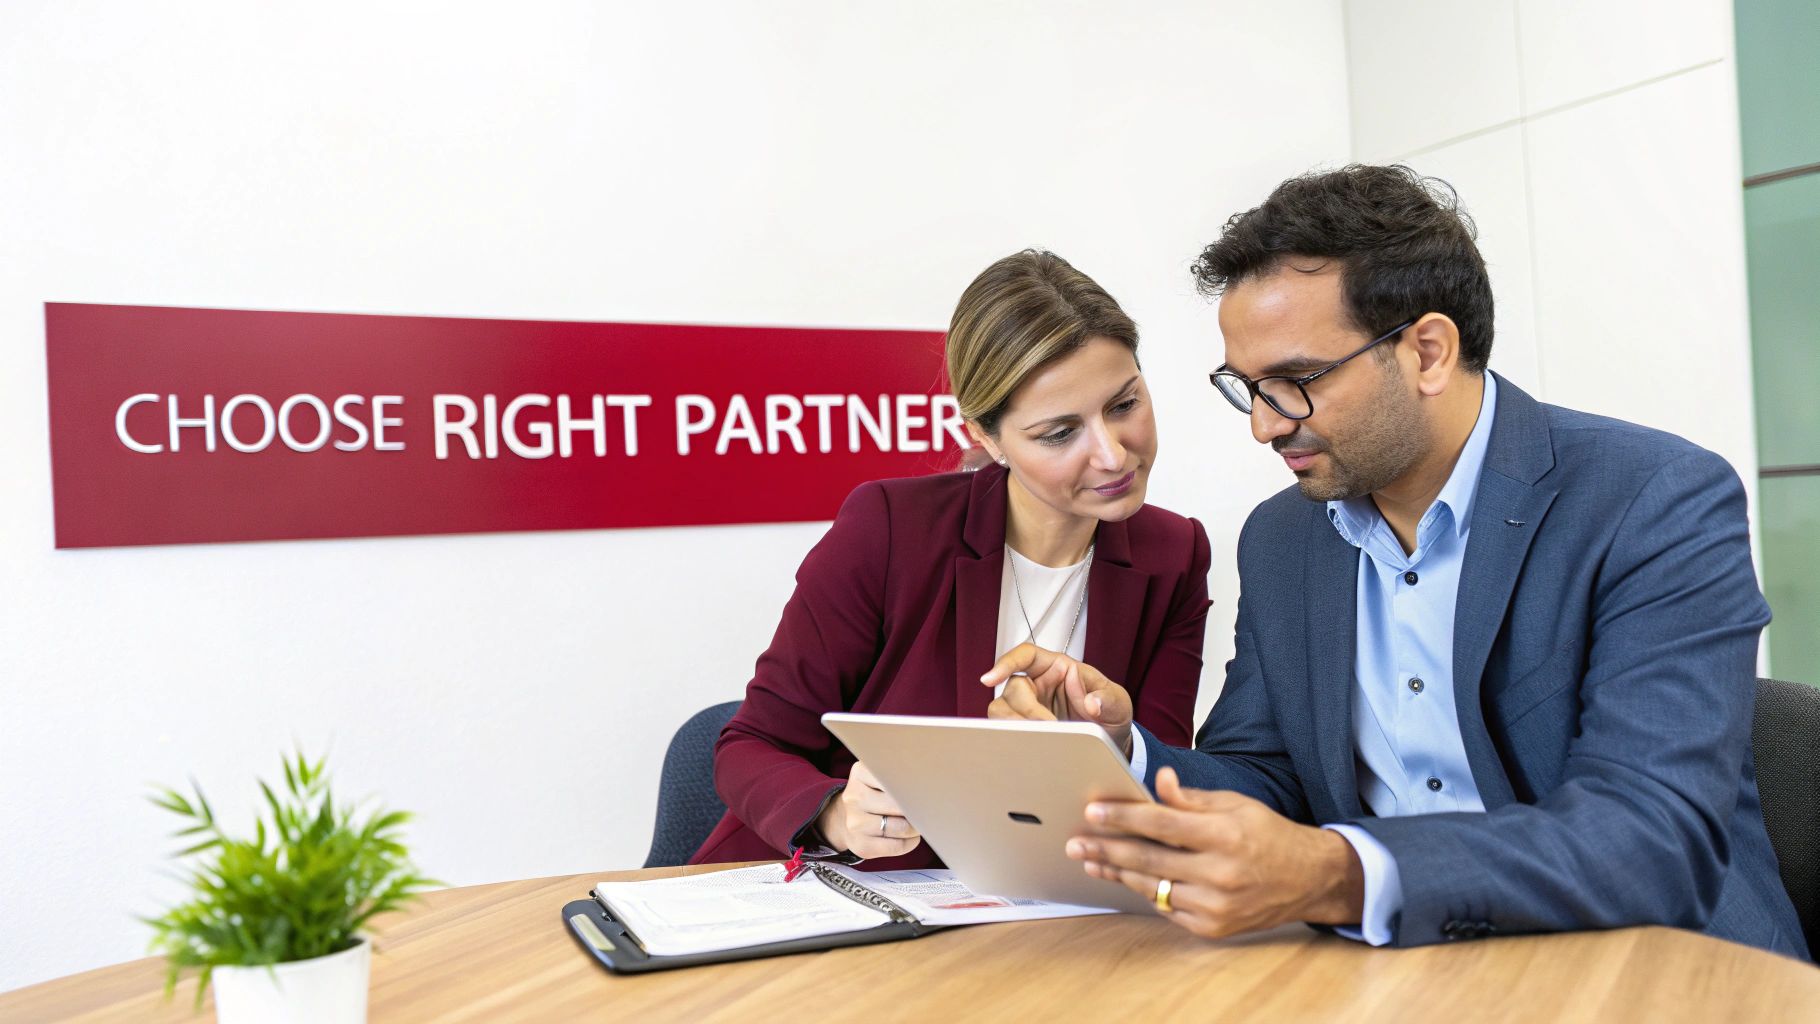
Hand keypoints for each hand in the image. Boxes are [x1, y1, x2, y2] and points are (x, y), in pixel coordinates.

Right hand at [816, 761, 920, 859]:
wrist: (844, 820)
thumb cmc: (873, 795)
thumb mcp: (878, 776)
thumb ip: (898, 775)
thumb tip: (929, 785)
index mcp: (860, 773)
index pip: (895, 777)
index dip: (914, 785)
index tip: (924, 788)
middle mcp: (854, 797)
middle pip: (900, 804)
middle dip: (918, 809)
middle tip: (926, 809)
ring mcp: (855, 822)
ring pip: (901, 827)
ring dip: (916, 828)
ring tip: (918, 824)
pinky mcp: (861, 845)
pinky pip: (896, 846)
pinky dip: (910, 843)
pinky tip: (911, 837)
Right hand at [979, 643, 1134, 755]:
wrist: (1111, 741)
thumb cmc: (1110, 712)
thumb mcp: (1118, 702)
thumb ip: (1107, 699)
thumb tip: (1091, 702)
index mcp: (1059, 667)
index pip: (1026, 656)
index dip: (1006, 663)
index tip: (990, 678)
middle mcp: (1039, 684)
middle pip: (1013, 687)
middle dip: (1026, 709)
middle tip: (1046, 725)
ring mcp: (1031, 706)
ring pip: (1003, 710)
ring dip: (1014, 724)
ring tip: (1036, 738)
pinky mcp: (1027, 728)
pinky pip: (1008, 731)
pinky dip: (1014, 738)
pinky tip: (1028, 747)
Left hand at [1065, 768, 1364, 938]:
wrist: (1308, 880)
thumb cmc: (1268, 835)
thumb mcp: (1236, 804)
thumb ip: (1192, 798)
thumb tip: (1158, 781)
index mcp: (1225, 835)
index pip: (1162, 824)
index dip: (1123, 817)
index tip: (1093, 812)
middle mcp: (1220, 874)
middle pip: (1148, 860)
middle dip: (1106, 849)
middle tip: (1076, 843)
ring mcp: (1216, 906)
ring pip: (1152, 888)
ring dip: (1117, 874)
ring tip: (1091, 861)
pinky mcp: (1213, 928)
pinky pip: (1167, 908)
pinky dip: (1148, 892)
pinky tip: (1127, 879)